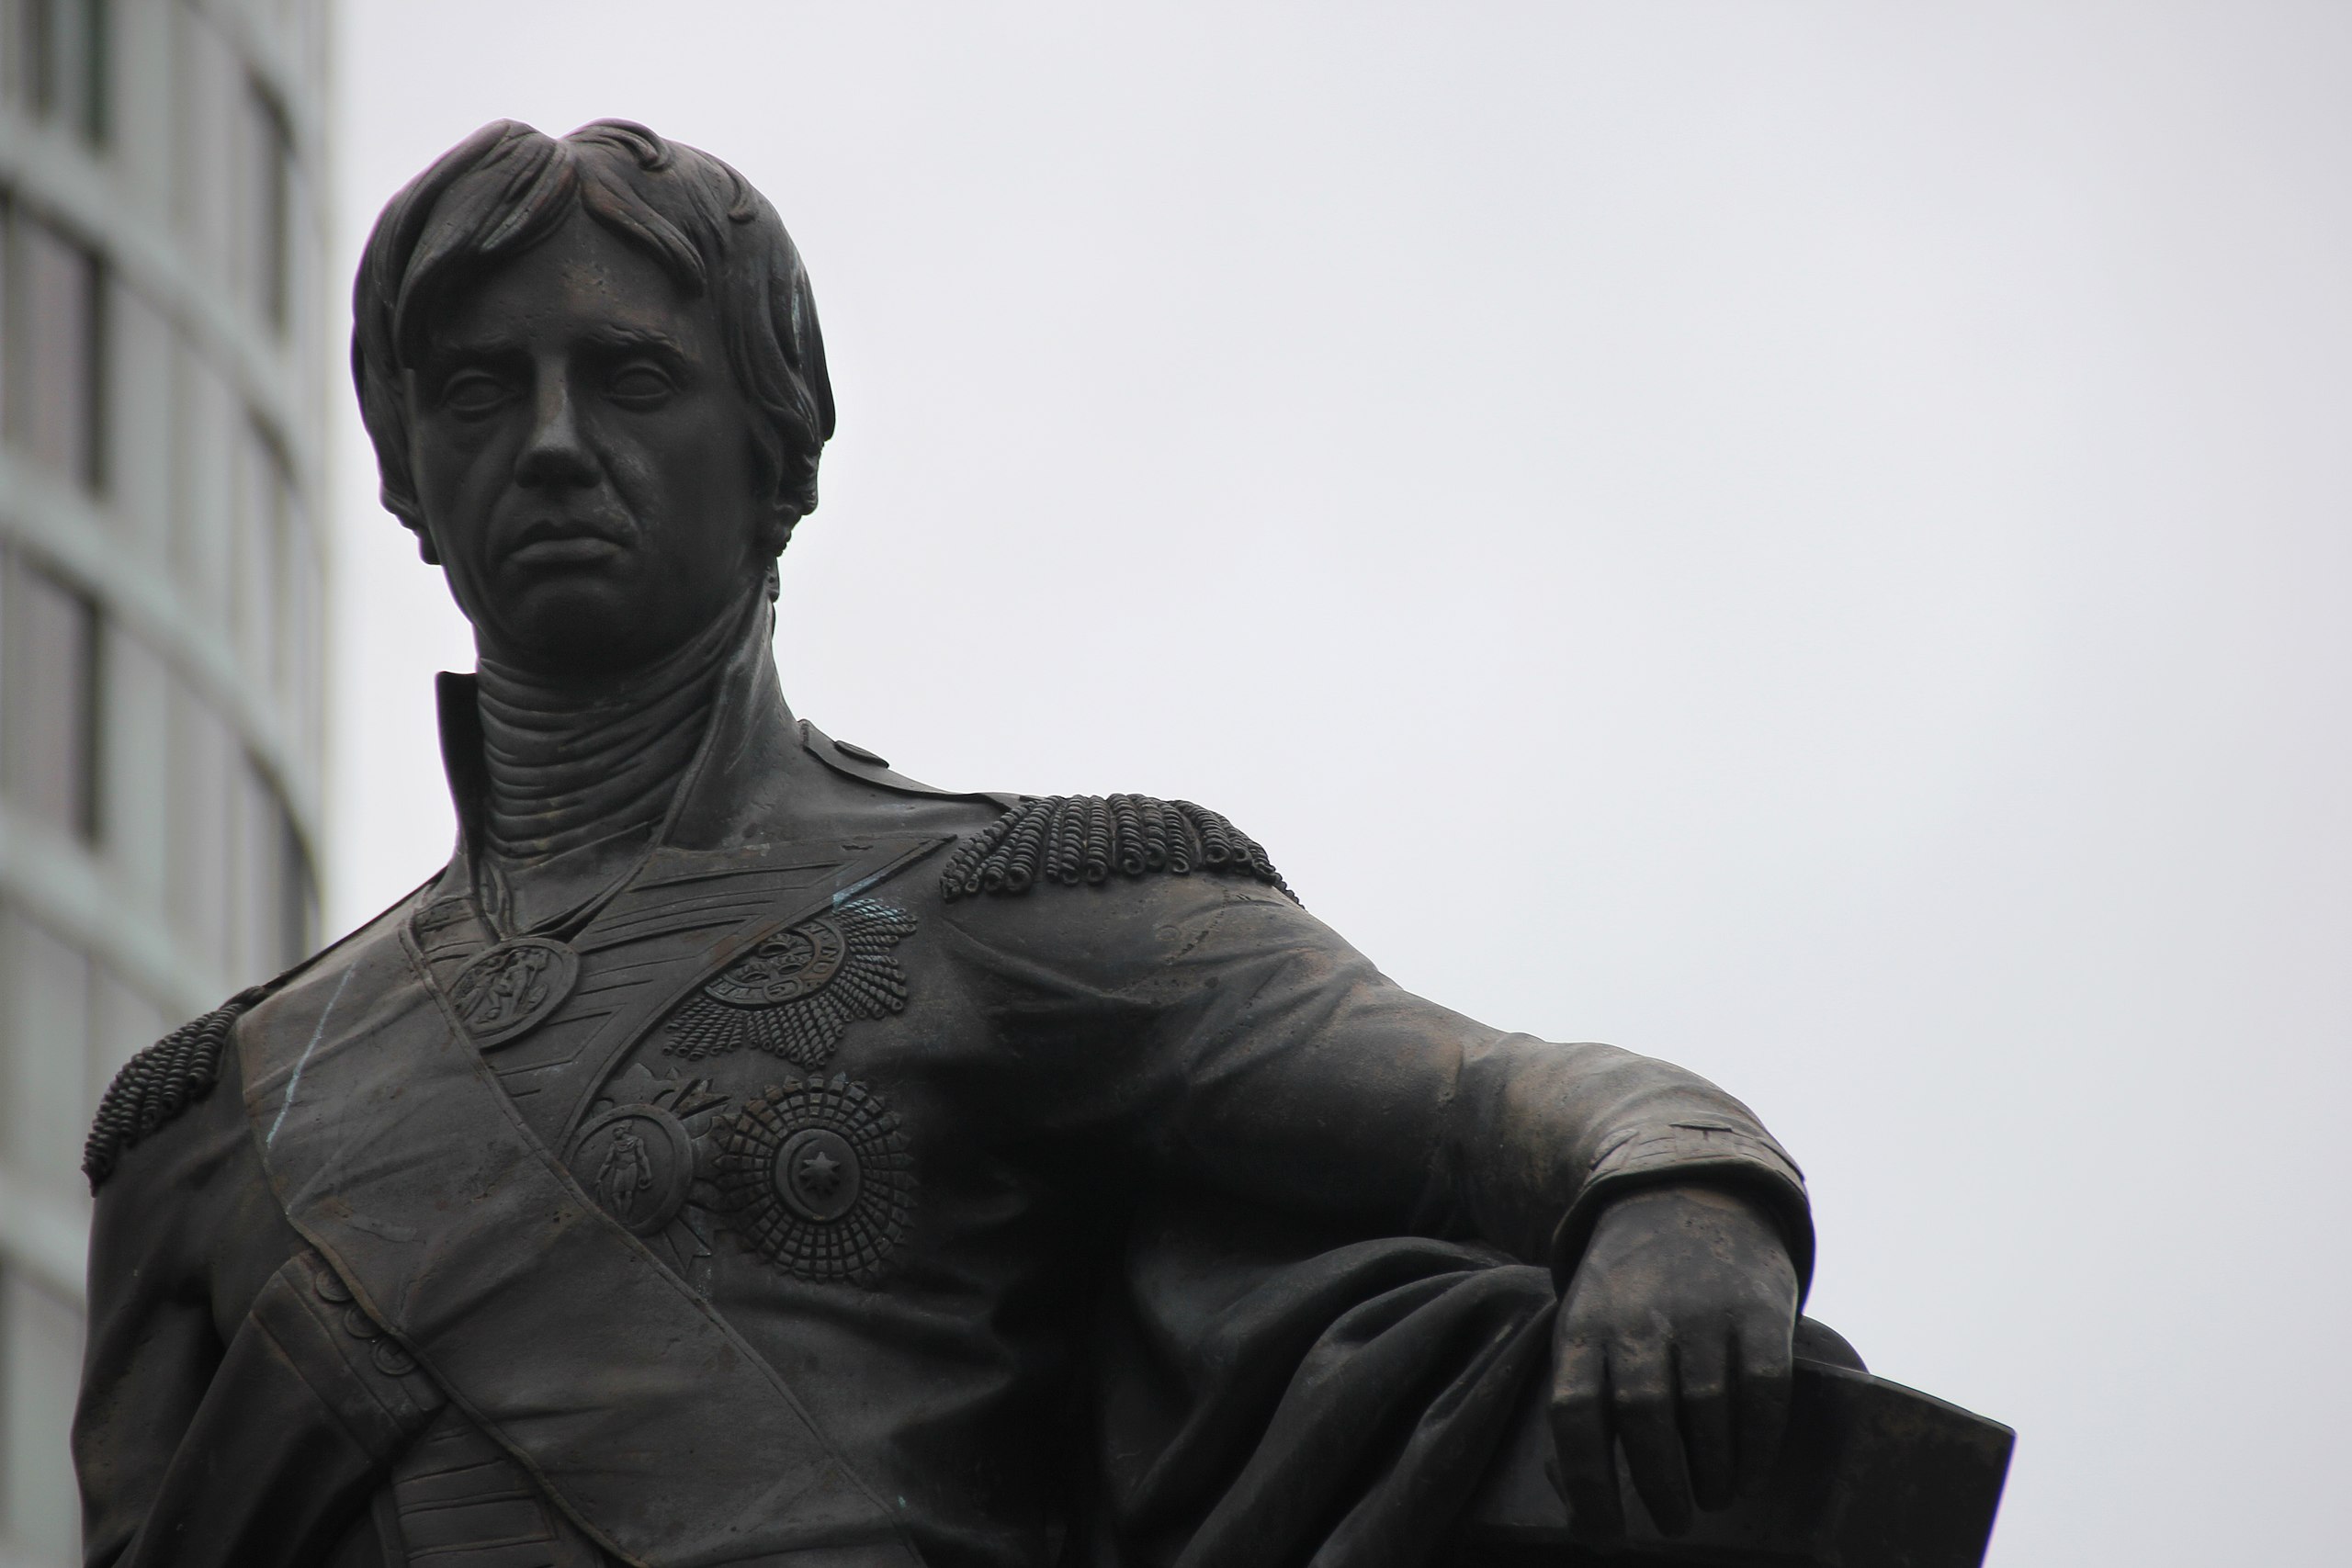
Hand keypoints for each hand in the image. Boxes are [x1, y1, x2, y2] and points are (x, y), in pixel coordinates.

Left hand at [1547, 1182, 1799, 1540]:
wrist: (1681, 1195)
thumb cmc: (1625, 1289)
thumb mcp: (1583, 1324)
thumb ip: (1578, 1399)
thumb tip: (1573, 1503)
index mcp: (1585, 1324)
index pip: (1575, 1413)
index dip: (1587, 1482)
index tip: (1605, 1533)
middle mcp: (1641, 1315)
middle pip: (1644, 1415)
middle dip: (1658, 1484)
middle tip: (1672, 1523)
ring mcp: (1703, 1308)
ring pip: (1707, 1407)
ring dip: (1712, 1471)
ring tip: (1712, 1498)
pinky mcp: (1759, 1308)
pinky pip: (1764, 1389)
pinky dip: (1759, 1442)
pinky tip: (1749, 1471)